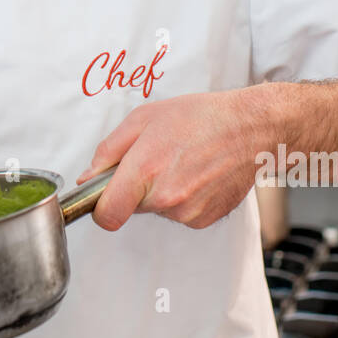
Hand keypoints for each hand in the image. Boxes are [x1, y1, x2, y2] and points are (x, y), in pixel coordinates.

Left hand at [75, 87, 274, 230]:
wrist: (250, 129)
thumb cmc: (199, 117)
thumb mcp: (143, 119)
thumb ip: (109, 151)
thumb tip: (87, 178)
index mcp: (145, 170)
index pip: (106, 215)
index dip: (99, 208)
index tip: (103, 197)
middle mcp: (166, 198)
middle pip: (131, 208)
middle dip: (135, 188)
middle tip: (156, 159)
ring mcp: (187, 213)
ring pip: (157, 210)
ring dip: (161, 192)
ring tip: (182, 162)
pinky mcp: (205, 220)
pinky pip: (179, 214)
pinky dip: (183, 198)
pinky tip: (197, 174)